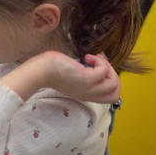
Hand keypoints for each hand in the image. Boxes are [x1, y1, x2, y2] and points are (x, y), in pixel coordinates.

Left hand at [0, 51, 119, 103]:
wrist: (40, 71)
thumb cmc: (50, 69)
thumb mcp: (71, 75)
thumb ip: (83, 73)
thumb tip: (96, 61)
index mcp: (84, 94)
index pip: (108, 97)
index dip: (109, 81)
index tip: (99, 67)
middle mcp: (88, 94)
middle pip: (115, 94)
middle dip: (114, 77)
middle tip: (102, 64)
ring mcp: (88, 88)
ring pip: (113, 84)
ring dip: (109, 68)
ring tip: (95, 59)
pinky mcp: (86, 79)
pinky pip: (104, 71)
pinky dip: (100, 62)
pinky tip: (87, 57)